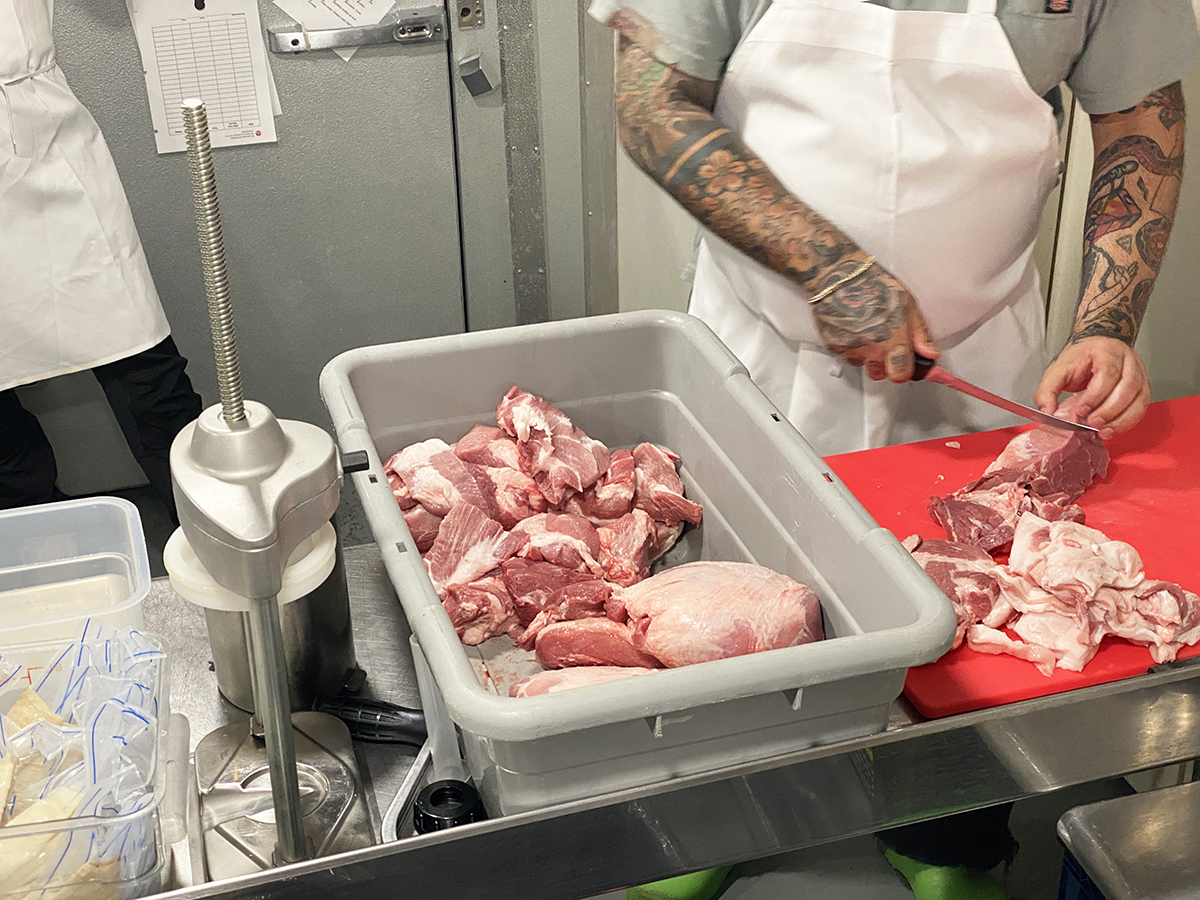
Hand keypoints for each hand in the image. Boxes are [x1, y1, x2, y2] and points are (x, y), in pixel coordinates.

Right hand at [810, 261, 938, 381]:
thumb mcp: (907, 304)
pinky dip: (850, 345)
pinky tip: (853, 327)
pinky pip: (845, 354)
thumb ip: (919, 333)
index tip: (905, 364)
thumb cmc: (874, 286)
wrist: (840, 279)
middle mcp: (873, 351)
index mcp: (894, 342)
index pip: (901, 374)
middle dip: (884, 365)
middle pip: (880, 374)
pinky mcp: (834, 346)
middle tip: (885, 346)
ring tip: (866, 329)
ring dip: (866, 354)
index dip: (904, 370)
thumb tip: (929, 353)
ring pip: (862, 363)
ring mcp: (852, 350)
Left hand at [1035, 337, 1149, 438]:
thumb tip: (1047, 411)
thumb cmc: (1080, 359)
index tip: (1081, 410)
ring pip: (1139, 398)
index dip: (1095, 395)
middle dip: (1109, 410)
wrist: (1096, 349)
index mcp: (1107, 351)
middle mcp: (1128, 360)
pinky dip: (1128, 421)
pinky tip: (1113, 429)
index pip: (1108, 373)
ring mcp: (1139, 374)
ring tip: (1103, 431)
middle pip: (1128, 386)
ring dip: (1121, 419)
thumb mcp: (1058, 370)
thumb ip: (1048, 390)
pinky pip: (1141, 407)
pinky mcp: (1143, 388)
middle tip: (1092, 423)